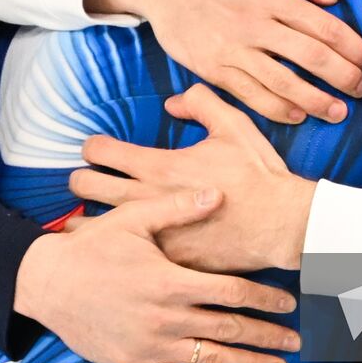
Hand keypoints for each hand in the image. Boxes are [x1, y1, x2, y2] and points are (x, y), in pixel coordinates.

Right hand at [14, 188, 299, 362]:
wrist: (47, 283)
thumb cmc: (92, 247)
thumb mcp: (133, 219)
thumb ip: (178, 207)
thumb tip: (217, 194)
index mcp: (171, 281)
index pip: (232, 292)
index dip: (264, 297)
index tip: (289, 302)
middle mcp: (167, 318)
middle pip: (230, 329)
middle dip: (267, 336)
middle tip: (296, 341)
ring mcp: (152, 345)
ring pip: (210, 360)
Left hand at [70, 84, 316, 272]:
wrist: (281, 224)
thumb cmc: (257, 174)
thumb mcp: (233, 125)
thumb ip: (200, 103)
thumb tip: (172, 102)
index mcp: (159, 165)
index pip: (101, 151)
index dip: (92, 147)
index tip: (96, 150)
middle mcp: (147, 199)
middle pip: (87, 187)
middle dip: (80, 180)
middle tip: (84, 180)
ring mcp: (153, 233)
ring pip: (96, 224)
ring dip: (87, 217)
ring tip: (87, 217)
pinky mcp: (164, 259)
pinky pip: (123, 254)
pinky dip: (113, 247)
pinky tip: (112, 247)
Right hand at [87, 0, 361, 123]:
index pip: (325, 27)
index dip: (354, 48)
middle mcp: (255, 24)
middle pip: (312, 58)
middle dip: (344, 78)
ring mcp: (233, 50)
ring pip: (284, 84)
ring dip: (317, 101)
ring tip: (338, 112)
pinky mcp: (214, 69)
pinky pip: (251, 96)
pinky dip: (278, 110)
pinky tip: (297, 114)